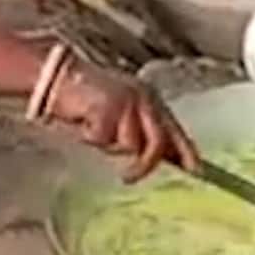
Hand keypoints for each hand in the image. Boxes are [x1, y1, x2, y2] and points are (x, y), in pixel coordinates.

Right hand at [47, 63, 198, 180]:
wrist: (59, 77)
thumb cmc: (91, 102)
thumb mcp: (124, 115)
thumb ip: (142, 133)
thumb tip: (164, 159)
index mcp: (152, 102)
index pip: (175, 131)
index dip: (186, 153)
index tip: (194, 172)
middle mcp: (145, 99)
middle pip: (157, 142)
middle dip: (144, 165)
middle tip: (128, 178)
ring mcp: (127, 101)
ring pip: (128, 144)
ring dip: (108, 145)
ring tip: (94, 129)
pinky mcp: (107, 105)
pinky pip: (102, 138)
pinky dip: (89, 137)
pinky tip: (83, 123)